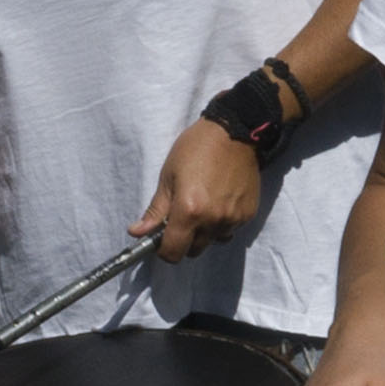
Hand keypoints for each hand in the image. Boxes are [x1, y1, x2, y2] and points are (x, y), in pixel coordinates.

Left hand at [134, 119, 262, 261]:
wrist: (235, 133)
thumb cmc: (195, 149)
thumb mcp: (168, 176)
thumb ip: (155, 210)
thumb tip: (136, 232)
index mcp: (189, 211)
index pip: (173, 252)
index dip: (164, 250)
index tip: (161, 239)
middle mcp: (213, 221)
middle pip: (193, 251)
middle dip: (183, 241)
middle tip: (180, 218)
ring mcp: (233, 219)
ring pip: (213, 242)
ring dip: (204, 233)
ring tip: (202, 206)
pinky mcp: (248, 214)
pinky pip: (229, 230)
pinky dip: (221, 224)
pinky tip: (219, 201)